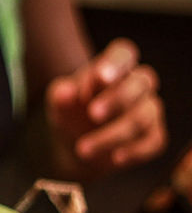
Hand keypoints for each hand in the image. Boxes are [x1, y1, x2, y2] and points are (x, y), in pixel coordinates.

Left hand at [45, 38, 166, 177]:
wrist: (75, 145)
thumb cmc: (70, 112)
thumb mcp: (59, 101)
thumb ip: (62, 94)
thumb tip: (65, 92)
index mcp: (113, 67)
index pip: (123, 54)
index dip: (115, 63)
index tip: (100, 76)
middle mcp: (137, 85)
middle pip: (141, 82)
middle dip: (117, 99)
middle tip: (92, 114)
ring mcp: (148, 110)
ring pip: (143, 116)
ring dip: (113, 134)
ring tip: (83, 149)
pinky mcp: (153, 136)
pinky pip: (153, 141)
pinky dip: (134, 151)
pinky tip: (115, 158)